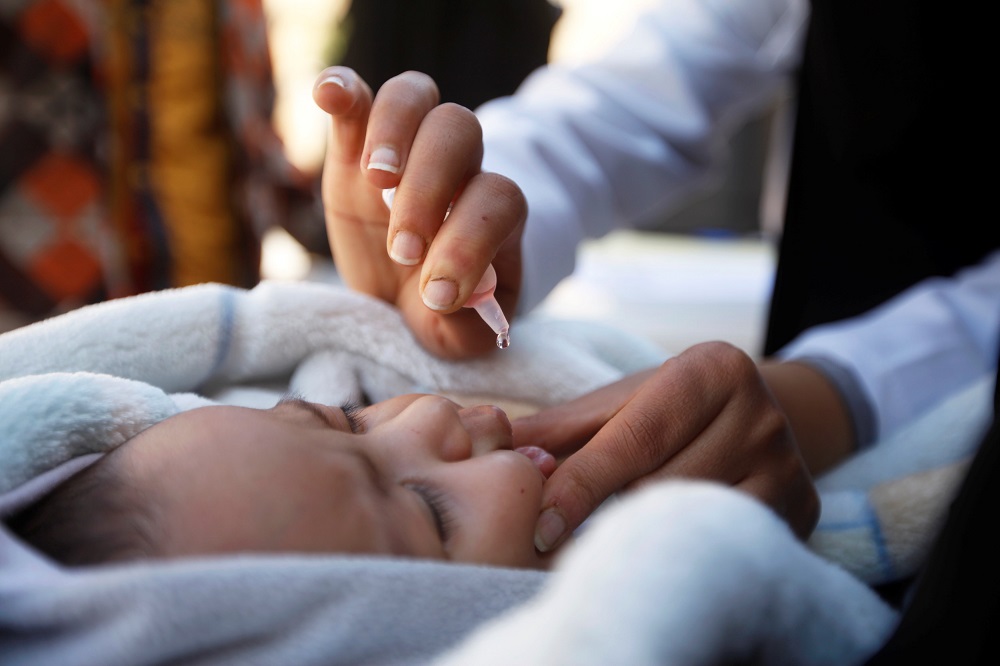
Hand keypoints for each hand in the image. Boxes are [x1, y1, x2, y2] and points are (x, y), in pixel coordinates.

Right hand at [312, 67, 526, 358]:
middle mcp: (457, 166)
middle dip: (429, 188)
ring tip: (375, 180)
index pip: (497, 199)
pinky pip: (357, 98)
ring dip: (393, 131)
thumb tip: (452, 294)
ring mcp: (406, 148)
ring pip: (415, 97)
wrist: (408, 297)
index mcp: (493, 210)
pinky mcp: (355, 146)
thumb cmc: (442, 313)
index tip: (438, 296)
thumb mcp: (460, 334)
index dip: (471, 242)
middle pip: (459, 131)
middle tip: (401, 250)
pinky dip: (342, 89)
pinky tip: (330, 96)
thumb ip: (467, 321)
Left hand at [514, 341, 820, 550]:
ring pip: (694, 519)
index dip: (583, 484)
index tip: (539, 527)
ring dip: (639, 539)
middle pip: (665, 483)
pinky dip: (680, 553)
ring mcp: (788, 466)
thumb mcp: (619, 403)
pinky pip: (725, 544)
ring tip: (598, 550)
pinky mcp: (799, 510)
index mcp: (714, 369)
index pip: (637, 437)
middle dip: (604, 519)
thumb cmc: (670, 410)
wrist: (754, 418)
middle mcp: (761, 413)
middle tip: (554, 549)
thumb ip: (561, 426)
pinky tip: (649, 556)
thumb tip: (494, 444)